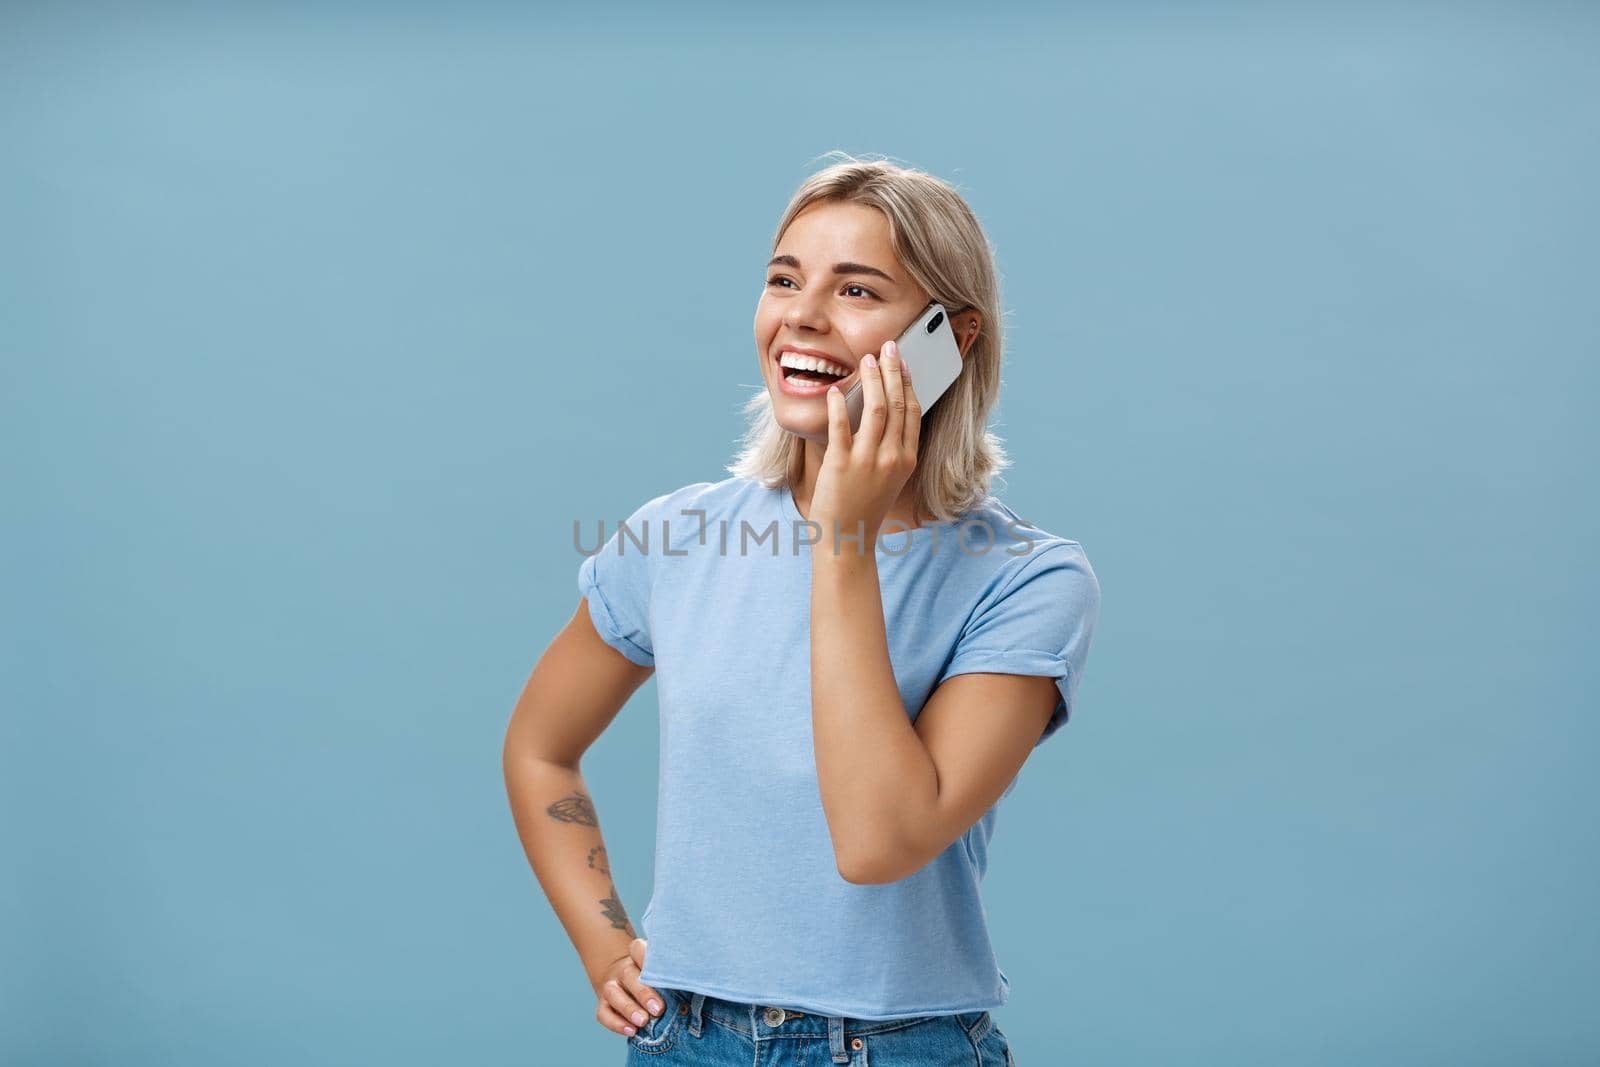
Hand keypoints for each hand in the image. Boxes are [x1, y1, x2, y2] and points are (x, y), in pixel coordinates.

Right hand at [594, 937, 663, 1038]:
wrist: (625, 979)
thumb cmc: (655, 977)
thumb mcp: (662, 970)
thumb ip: (673, 975)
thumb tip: (695, 985)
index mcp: (638, 956)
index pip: (638, 949)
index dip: (647, 958)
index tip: (663, 971)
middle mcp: (623, 970)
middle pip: (628, 975)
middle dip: (644, 993)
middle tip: (659, 1009)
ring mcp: (611, 986)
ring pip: (613, 994)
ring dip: (629, 1008)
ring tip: (643, 1021)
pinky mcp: (604, 1004)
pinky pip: (604, 1013)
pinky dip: (616, 1023)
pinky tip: (631, 1031)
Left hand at [815, 341, 920, 554]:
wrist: (847, 538)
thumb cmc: (865, 506)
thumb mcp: (890, 477)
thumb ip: (891, 446)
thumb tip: (884, 408)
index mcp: (907, 459)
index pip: (913, 412)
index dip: (908, 383)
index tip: (903, 362)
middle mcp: (892, 458)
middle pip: (898, 404)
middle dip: (893, 370)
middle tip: (888, 347)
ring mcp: (867, 461)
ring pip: (876, 409)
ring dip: (872, 380)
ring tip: (866, 360)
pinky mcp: (841, 465)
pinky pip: (840, 426)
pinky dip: (837, 404)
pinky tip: (833, 390)